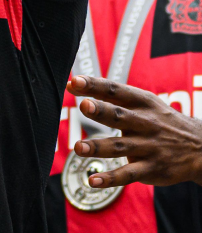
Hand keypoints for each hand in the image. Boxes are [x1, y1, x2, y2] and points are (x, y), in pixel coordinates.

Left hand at [67, 75, 201, 187]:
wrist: (201, 148)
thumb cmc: (159, 120)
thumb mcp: (144, 103)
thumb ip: (108, 94)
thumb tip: (72, 83)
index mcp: (142, 103)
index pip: (116, 90)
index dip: (96, 85)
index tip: (75, 82)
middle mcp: (145, 123)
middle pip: (120, 116)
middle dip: (101, 111)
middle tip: (84, 106)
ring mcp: (149, 146)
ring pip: (120, 146)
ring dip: (98, 147)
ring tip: (78, 148)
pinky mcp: (151, 168)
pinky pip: (128, 174)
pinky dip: (110, 179)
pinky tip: (92, 180)